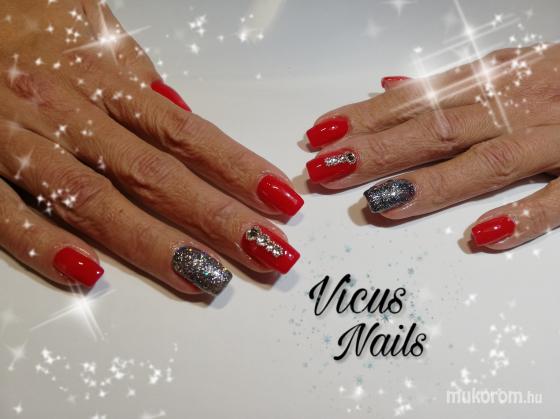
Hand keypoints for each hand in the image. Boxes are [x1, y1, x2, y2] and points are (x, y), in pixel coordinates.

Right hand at [0, 0, 302, 295]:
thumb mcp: (96, 44)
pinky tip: (91, 276)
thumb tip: (186, 120)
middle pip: (155, 175)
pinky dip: (44, 246)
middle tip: (268, 251)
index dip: (237, 170)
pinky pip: (7, 215)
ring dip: (155, 245)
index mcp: (103, 84)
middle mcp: (68, 115)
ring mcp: (19, 145)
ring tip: (208, 278)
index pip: (185, 134)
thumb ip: (141, 87)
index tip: (280, 201)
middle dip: (216, 219)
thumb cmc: (33, 32)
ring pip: (94, 202)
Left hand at [304, 43, 559, 249]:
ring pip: (489, 162)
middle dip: (377, 150)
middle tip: (326, 171)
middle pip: (438, 129)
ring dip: (431, 185)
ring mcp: (559, 140)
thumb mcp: (507, 69)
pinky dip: (524, 217)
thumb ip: (451, 85)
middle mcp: (520, 105)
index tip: (320, 135)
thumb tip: (391, 87)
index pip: (416, 100)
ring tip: (379, 205)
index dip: (364, 118)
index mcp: (495, 81)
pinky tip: (480, 238)